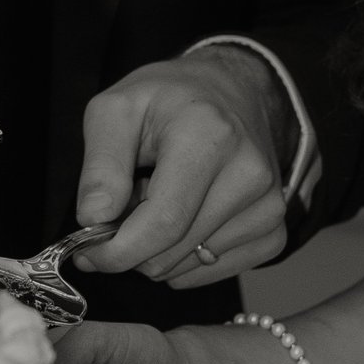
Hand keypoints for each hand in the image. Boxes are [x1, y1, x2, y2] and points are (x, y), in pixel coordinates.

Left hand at [71, 51, 293, 285]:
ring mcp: (268, 206)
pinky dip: (186, 259)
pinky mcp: (275, 231)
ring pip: (188, 267)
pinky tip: (186, 218)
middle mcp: (249, 172)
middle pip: (171, 252)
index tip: (89, 252)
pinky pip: (212, 271)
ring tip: (162, 200)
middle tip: (123, 209)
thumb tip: (93, 218)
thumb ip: (101, 165)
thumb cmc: (168, 100)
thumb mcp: (116, 110)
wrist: (233, 93)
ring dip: (159, 248)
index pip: (163, 223)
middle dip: (131, 246)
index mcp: (209, 135)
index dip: (117, 251)